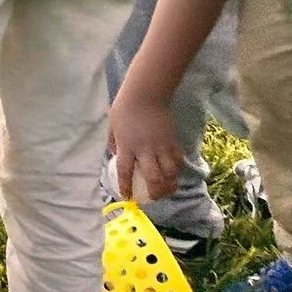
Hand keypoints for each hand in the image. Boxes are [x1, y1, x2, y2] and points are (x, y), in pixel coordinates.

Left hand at [109, 88, 186, 202]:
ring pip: (170, 173)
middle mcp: (144, 149)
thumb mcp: (112, 125)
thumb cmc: (125, 108)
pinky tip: (174, 173)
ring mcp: (161, 146)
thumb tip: (115, 155)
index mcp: (126, 146)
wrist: (146, 94)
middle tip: (153, 198)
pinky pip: (179, 161)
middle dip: (154, 192)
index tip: (127, 197)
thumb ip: (113, 142)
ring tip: (167, 190)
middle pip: (153, 178)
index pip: (125, 172)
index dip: (126, 187)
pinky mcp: (173, 141)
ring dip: (170, 185)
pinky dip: (178, 170)